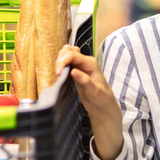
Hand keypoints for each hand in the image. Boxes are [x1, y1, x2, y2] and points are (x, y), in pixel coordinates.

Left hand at [56, 45, 122, 159]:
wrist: (104, 108)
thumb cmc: (92, 94)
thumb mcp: (80, 77)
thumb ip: (73, 64)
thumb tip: (64, 51)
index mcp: (85, 62)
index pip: (68, 52)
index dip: (59, 58)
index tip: (55, 70)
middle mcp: (88, 64)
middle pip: (69, 51)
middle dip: (60, 59)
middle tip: (57, 71)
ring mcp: (92, 74)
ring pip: (75, 57)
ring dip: (65, 61)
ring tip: (61, 71)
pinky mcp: (94, 88)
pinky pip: (86, 79)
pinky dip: (80, 76)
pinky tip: (74, 73)